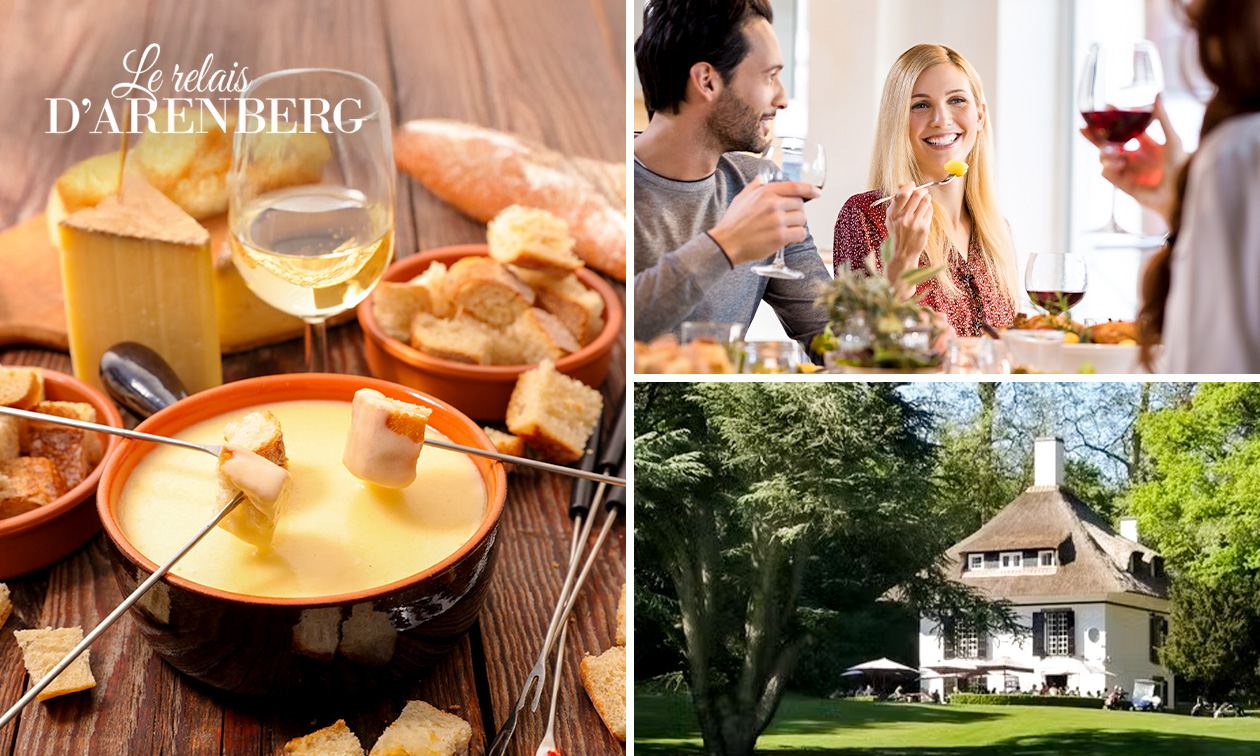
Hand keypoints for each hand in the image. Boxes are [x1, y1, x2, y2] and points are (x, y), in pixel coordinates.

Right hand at [709, 178, 819, 265]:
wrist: (727, 243)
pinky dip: (797, 236)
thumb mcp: (742, 197)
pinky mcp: (780, 237)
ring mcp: (777, 221)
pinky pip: (800, 234)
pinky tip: (787, 237)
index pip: (795, 187)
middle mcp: (773, 204)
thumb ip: (755, 186)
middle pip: (800, 204)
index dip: (810, 189)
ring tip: (784, 228)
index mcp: (765, 192)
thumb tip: (764, 177)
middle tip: (786, 218)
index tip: (817, 193)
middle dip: (796, 211)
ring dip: (797, 225)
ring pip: (802, 220)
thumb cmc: (733, 222)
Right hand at [884, 182, 931, 292]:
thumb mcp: (891, 218)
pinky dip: (928, 208)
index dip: (910, 186)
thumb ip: (897, 201)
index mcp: (892, 214)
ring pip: (926, 201)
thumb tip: (903, 184)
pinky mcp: (923, 227)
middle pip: (917, 195)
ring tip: (924, 201)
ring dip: (927, 198)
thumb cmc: (897, 234)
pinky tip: (924, 213)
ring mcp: (914, 223)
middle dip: (921, 190)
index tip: (912, 185)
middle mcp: (902, 218)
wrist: (901, 254)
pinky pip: (929, 211)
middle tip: (922, 191)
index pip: (903, 194)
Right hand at [1079, 95, 1186, 224]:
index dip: (1114, 120)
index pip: (1124, 130)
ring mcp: (1128, 170)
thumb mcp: (1172, 138)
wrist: (1180, 191)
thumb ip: (1162, 117)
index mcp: (1146, 144)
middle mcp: (1134, 156)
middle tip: (1083, 128)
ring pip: (1104, 158)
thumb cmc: (1181, 165)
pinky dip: (1108, 166)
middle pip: (1108, 144)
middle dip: (1094, 136)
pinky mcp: (1123, 184)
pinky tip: (1119, 165)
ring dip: (1105, 153)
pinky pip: (1106, 173)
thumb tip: (1158, 94)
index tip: (1106, 108)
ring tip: (1116, 153)